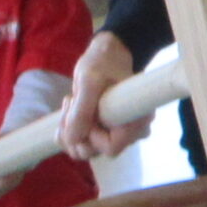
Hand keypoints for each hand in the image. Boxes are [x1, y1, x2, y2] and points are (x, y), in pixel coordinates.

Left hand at [61, 31, 144, 161]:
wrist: (106, 55)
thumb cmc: (103, 63)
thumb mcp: (89, 82)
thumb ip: (82, 111)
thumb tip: (74, 140)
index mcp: (136, 121)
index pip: (110, 148)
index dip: (91, 137)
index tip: (84, 113)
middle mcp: (130, 132)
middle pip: (96, 151)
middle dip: (76, 131)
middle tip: (70, 102)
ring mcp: (117, 133)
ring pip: (87, 148)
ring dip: (71, 129)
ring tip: (71, 102)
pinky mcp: (105, 130)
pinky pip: (85, 142)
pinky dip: (71, 129)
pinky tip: (71, 110)